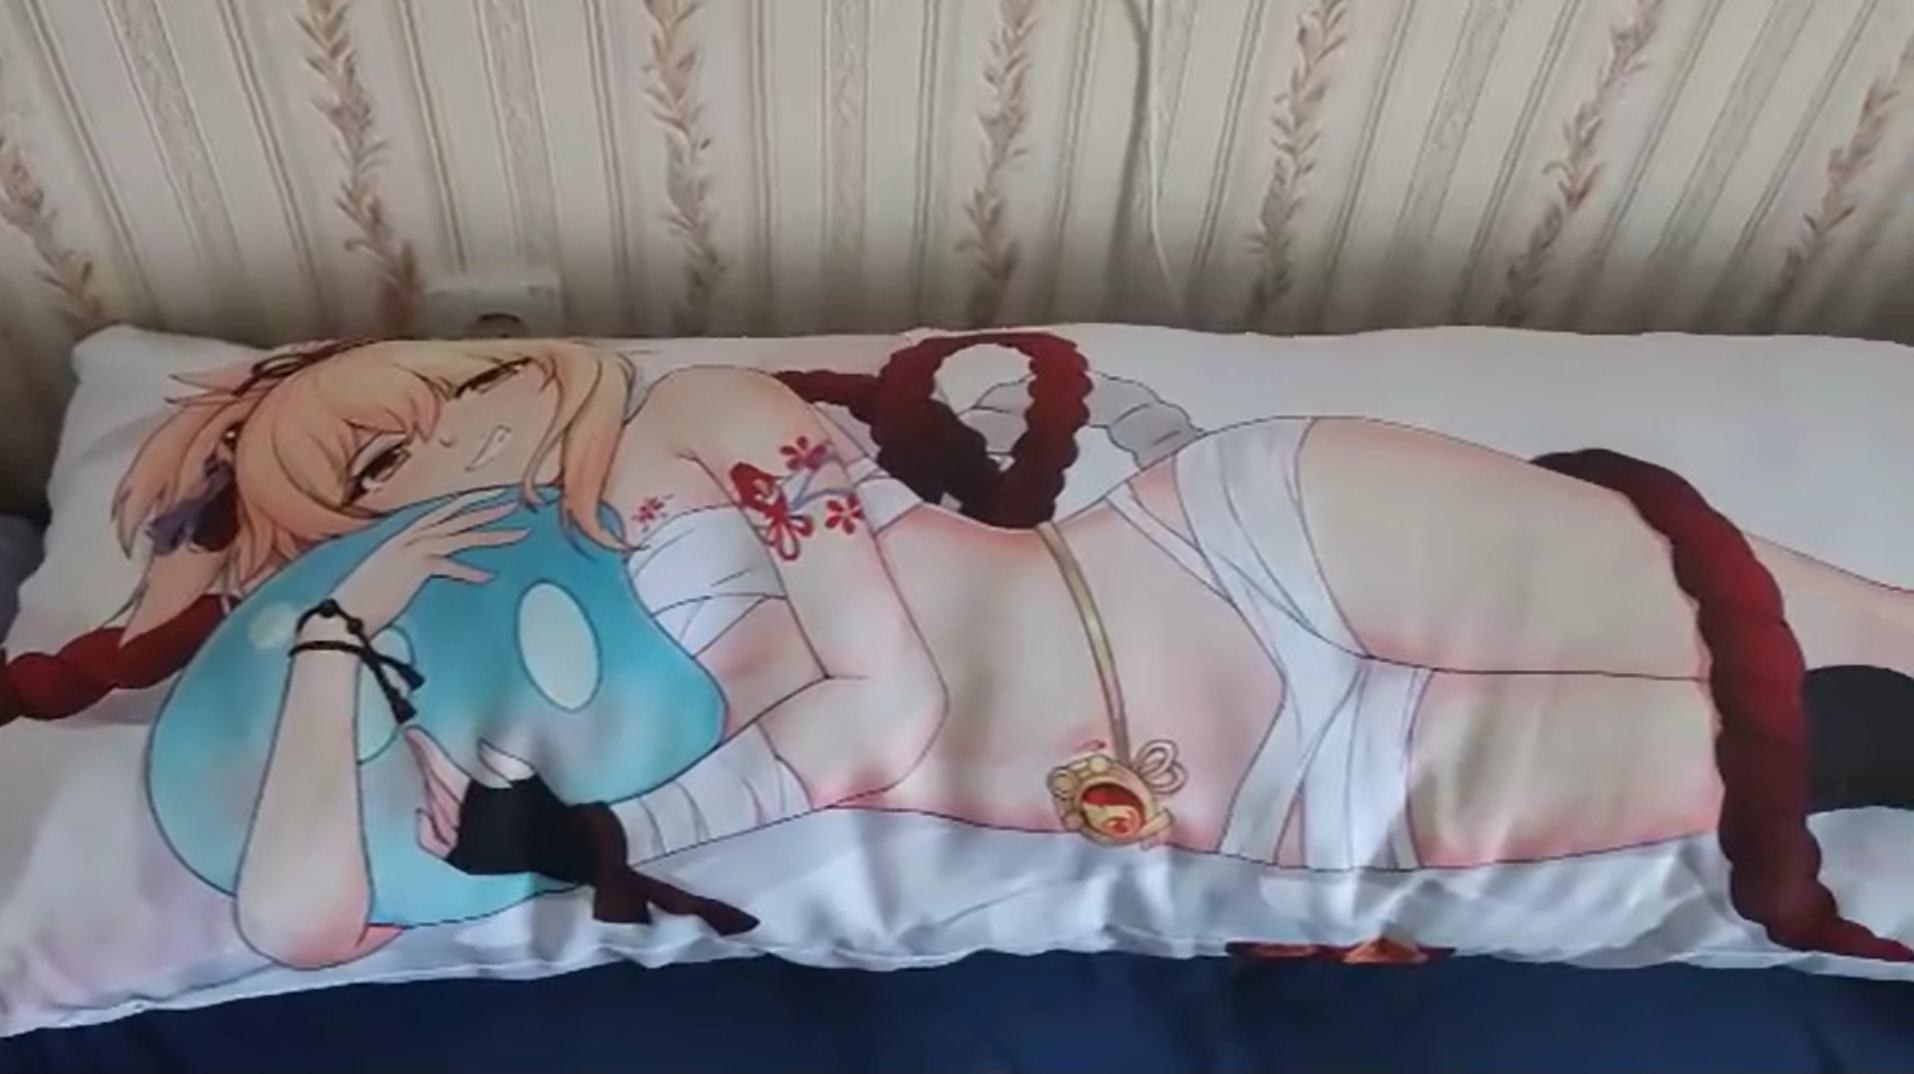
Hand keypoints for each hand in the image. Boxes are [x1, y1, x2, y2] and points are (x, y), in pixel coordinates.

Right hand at [327, 490, 526, 634]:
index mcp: (400, 539)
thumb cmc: (360, 604)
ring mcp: (410, 549)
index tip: (487, 499)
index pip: (440, 514)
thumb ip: (406, 570)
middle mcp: (407, 538)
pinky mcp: (414, 567)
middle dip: (486, 510)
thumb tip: (418, 573)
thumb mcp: (387, 579)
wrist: (341, 617)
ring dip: (491, 533)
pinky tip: (488, 576)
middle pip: (456, 518)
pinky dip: (469, 571)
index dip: (465, 505)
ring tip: (518, 533)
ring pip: (460, 535)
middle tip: (512, 504)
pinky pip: (449, 565)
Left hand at [405, 726, 535, 860]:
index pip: (442, 769)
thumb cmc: (545, 806)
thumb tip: (477, 743)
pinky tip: (421, 815)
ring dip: (427, 790)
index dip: (426, 751)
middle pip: (436, 788)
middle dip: (424, 765)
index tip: (411, 733)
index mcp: (477, 795)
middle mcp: (464, 819)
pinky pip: (436, 844)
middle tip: (413, 744)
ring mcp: (462, 841)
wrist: (559, 844)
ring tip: (423, 772)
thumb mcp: (525, 776)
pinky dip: (425, 831)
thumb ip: (499, 762)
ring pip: (435, 812)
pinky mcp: (465, 858)